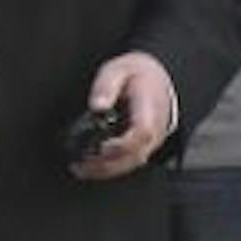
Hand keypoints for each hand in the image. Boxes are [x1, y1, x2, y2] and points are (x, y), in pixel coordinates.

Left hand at [71, 51, 173, 180]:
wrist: (160, 80)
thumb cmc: (139, 76)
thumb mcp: (119, 69)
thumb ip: (107, 85)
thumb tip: (98, 105)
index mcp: (149, 109)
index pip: (142, 131)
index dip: (122, 143)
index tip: (101, 147)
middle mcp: (155, 130)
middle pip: (135, 155)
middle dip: (106, 164)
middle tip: (80, 165)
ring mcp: (151, 141)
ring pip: (132, 163)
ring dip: (106, 170)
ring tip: (81, 170)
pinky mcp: (145, 148)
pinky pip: (130, 163)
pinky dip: (111, 169)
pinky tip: (92, 168)